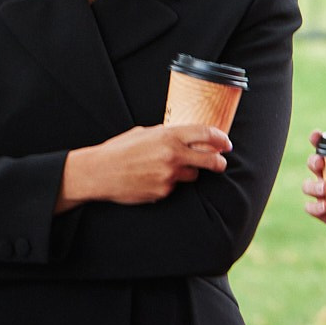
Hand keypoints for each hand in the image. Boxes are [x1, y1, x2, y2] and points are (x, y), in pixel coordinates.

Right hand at [58, 124, 230, 209]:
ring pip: (193, 175)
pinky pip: (174, 187)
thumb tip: (182, 135)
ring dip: (187, 172)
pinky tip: (151, 178)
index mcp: (168, 136)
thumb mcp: (143, 133)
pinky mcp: (163, 192)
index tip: (226, 143)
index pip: (206, 134)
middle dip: (219, 162)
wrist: (99, 172)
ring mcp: (169, 175)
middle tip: (220, 162)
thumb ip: (165, 134)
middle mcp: (172, 155)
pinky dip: (169, 183)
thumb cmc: (119, 150)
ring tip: (167, 168)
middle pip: (210, 160)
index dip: (221, 138)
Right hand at [302, 130, 325, 223]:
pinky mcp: (323, 213)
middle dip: (314, 161)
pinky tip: (324, 207)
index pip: (325, 148)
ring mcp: (323, 195)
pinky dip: (315, 207)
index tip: (316, 135)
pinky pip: (310, 208)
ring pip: (308, 186)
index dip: (317, 140)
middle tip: (322, 163)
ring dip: (313, 186)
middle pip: (313, 164)